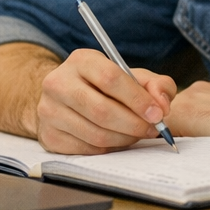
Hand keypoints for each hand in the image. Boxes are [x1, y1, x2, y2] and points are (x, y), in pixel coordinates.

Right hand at [35, 49, 177, 154]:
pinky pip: (86, 150)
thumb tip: (162, 105)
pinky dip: (108, 149)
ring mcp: (49, 111)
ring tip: (138, 135)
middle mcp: (58, 83)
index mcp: (81, 60)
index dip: (137, 99)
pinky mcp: (48, 136)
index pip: (110, 79)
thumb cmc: (105, 86)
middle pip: (101, 110)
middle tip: (153, 130)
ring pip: (95, 134)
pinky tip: (119, 141)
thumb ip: (155, 85)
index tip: (158, 114)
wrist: (66, 97)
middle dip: (133, 124)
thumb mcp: (132, 76)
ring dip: (124, 139)